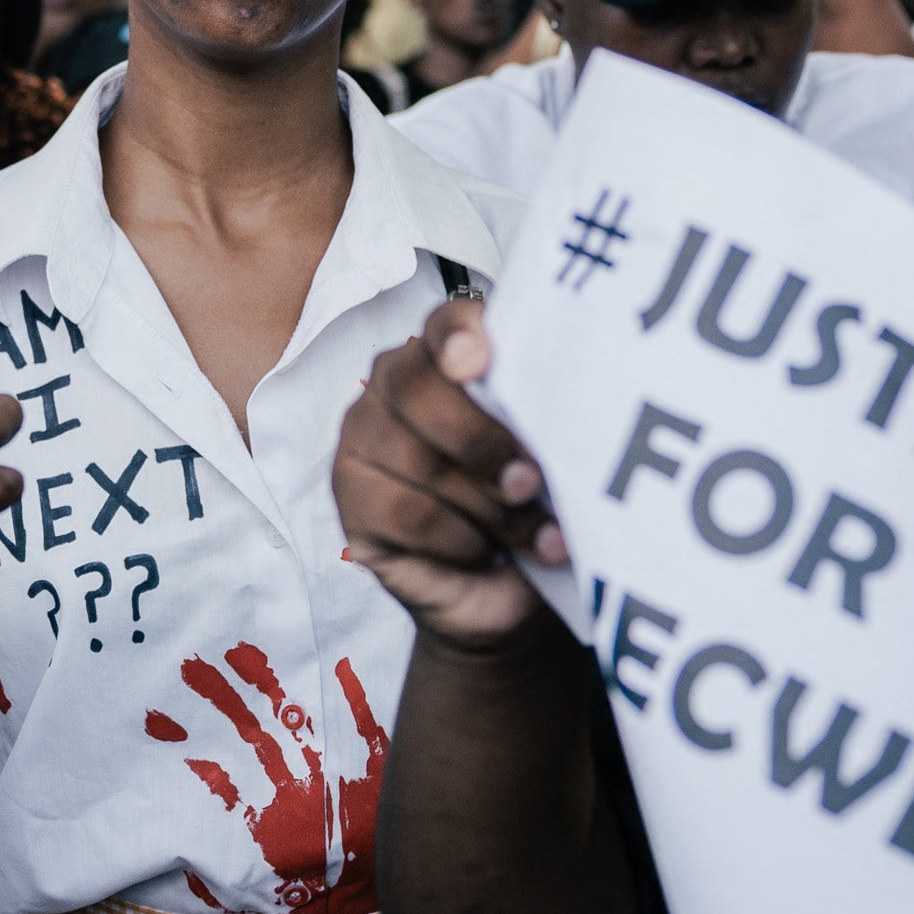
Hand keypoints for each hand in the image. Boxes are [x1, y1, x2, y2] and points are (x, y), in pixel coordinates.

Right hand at [331, 298, 563, 650]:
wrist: (515, 589)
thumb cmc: (535, 505)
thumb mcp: (551, 454)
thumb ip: (542, 416)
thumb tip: (561, 405)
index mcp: (450, 356)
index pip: (447, 323)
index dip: (459, 334)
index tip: (477, 362)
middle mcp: (396, 388)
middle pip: (417, 389)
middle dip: (481, 442)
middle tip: (530, 482)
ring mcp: (364, 444)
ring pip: (416, 461)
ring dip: (489, 507)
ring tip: (538, 537)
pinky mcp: (352, 504)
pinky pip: (405, 513)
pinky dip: (459, 539)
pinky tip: (486, 552)